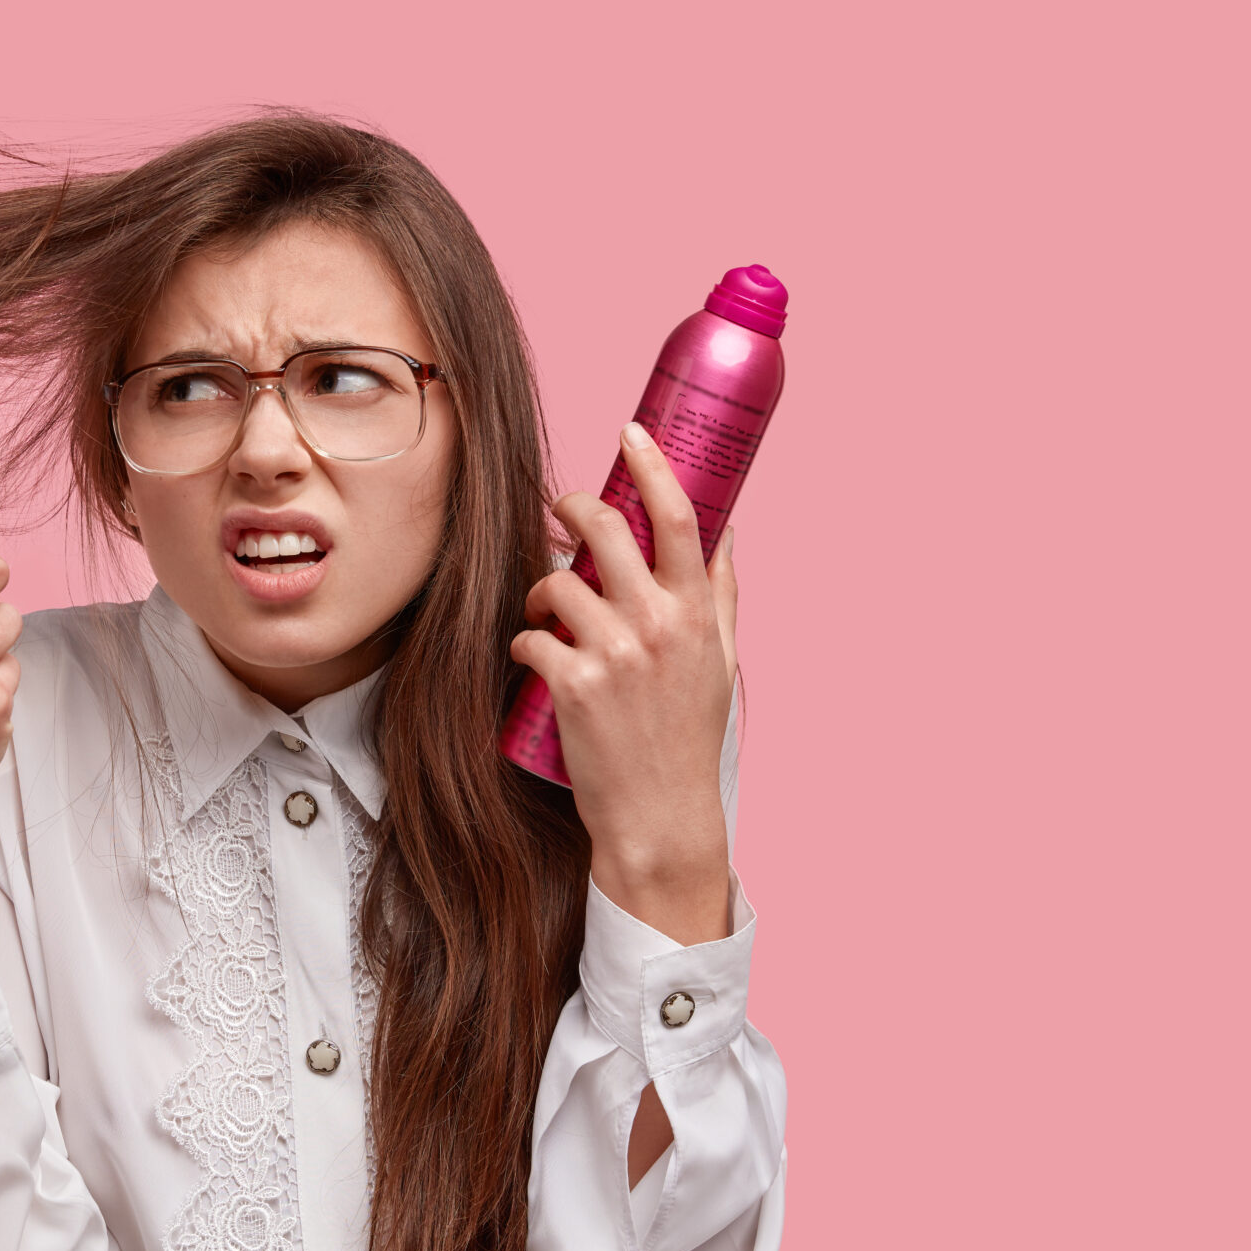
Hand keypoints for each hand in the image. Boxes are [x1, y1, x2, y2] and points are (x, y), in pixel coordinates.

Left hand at [508, 425, 737, 944]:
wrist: (661, 817)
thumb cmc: (688, 738)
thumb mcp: (720, 662)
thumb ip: (720, 595)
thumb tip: (727, 532)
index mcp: (698, 614)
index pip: (680, 518)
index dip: (651, 466)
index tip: (630, 433)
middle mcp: (658, 626)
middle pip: (606, 531)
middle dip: (573, 509)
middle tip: (561, 512)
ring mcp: (613, 655)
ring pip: (555, 582)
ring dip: (541, 589)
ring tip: (547, 612)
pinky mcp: (570, 686)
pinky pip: (529, 636)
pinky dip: (524, 642)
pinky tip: (533, 659)